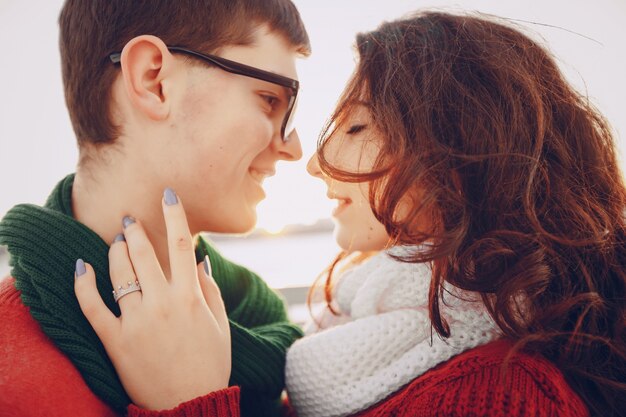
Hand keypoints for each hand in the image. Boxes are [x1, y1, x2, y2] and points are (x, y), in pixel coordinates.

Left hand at [74, 189, 230, 410]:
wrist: (189, 405)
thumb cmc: (209, 364)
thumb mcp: (220, 325)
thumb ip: (210, 289)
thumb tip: (199, 259)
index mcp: (190, 298)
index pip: (182, 245)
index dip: (175, 215)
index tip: (168, 194)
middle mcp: (162, 304)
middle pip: (144, 253)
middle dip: (135, 229)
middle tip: (128, 218)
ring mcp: (136, 322)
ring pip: (119, 274)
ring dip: (115, 250)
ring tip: (116, 241)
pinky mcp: (115, 341)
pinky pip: (92, 307)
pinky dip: (83, 284)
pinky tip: (81, 265)